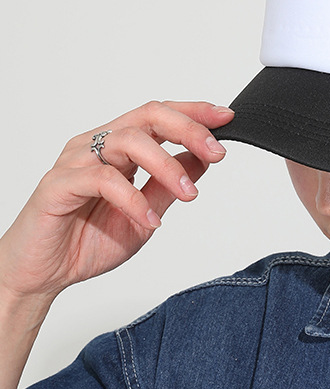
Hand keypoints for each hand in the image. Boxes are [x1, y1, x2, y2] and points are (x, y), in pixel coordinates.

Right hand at [0, 101, 234, 312]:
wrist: (43, 275)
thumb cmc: (86, 242)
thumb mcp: (147, 213)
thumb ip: (170, 185)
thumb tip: (204, 159)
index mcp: (117, 149)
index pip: (158, 116)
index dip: (193, 113)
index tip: (226, 119)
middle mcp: (96, 146)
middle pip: (147, 116)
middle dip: (188, 129)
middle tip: (217, 152)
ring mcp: (75, 162)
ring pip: (127, 141)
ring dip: (166, 165)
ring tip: (188, 194)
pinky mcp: (58, 185)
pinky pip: (102, 180)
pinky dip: (133, 199)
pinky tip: (151, 219)